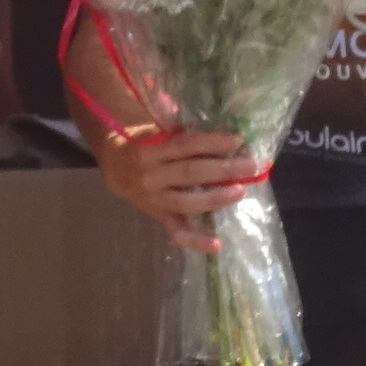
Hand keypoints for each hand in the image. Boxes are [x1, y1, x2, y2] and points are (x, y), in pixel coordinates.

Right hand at [89, 125, 255, 254]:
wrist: (115, 167)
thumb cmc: (144, 143)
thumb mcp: (155, 129)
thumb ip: (178, 127)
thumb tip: (216, 120)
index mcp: (152, 149)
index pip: (186, 145)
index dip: (212, 142)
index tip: (237, 141)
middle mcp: (153, 175)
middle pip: (190, 173)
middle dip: (222, 169)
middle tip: (250, 166)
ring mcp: (156, 199)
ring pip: (186, 202)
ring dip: (215, 198)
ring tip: (240, 191)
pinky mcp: (160, 216)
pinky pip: (177, 232)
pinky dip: (196, 241)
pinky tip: (217, 245)